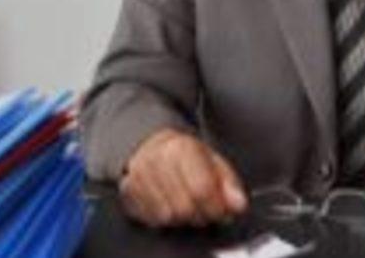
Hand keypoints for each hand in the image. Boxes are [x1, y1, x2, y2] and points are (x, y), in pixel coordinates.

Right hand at [119, 128, 247, 226]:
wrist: (152, 145)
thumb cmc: (186, 155)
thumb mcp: (214, 161)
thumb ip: (229, 183)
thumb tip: (237, 204)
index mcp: (181, 148)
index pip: (202, 190)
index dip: (216, 208)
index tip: (222, 212)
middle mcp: (156, 160)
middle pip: (184, 208)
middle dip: (200, 215)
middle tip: (204, 208)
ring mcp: (138, 176)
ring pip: (167, 217)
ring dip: (182, 218)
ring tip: (186, 203)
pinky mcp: (127, 191)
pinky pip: (151, 219)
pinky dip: (165, 217)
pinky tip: (170, 203)